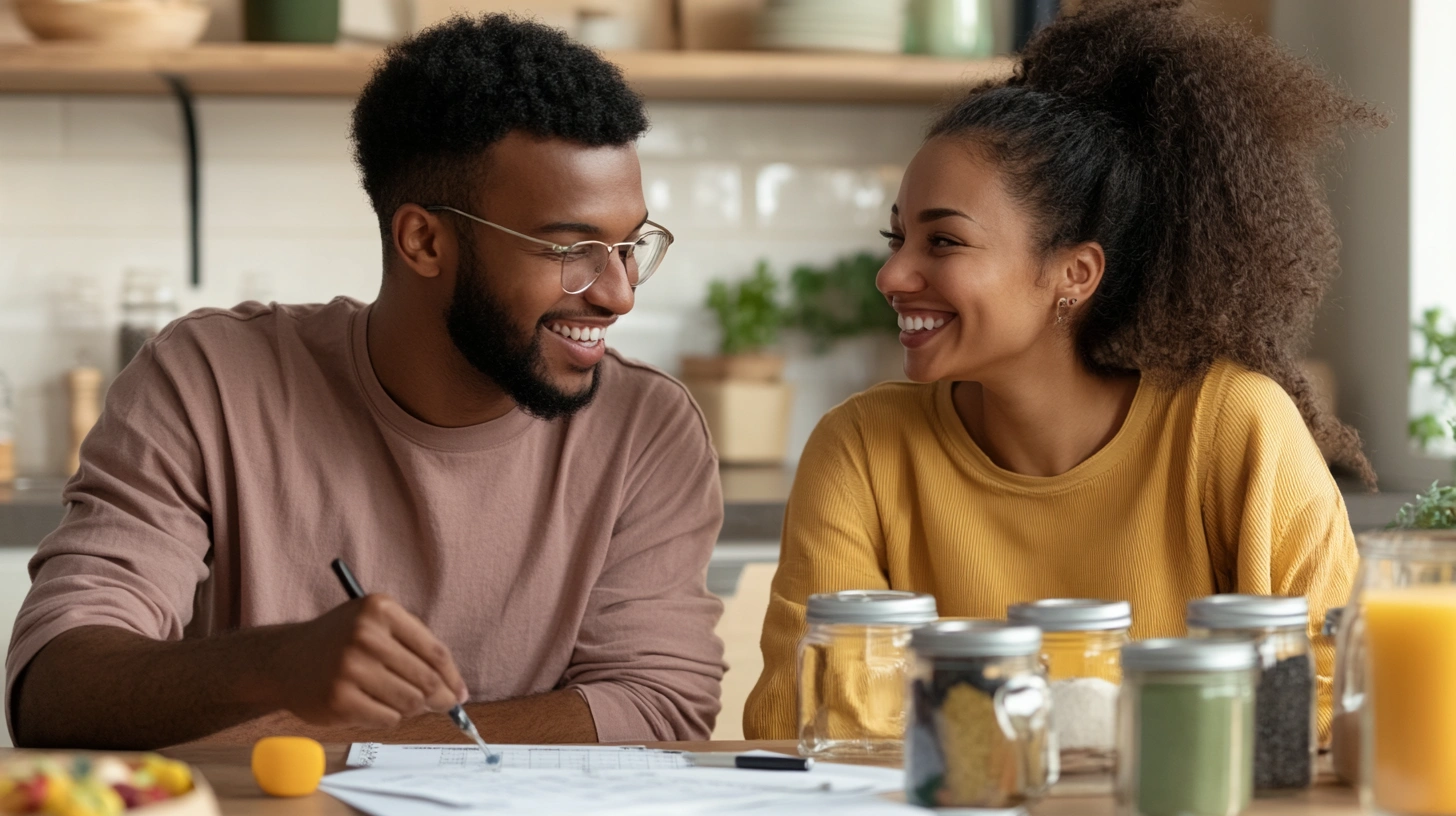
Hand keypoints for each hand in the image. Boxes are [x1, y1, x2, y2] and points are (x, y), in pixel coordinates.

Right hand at [272, 595, 468, 727]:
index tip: (460, 693)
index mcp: (380, 609)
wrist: (285, 658)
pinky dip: (389, 718)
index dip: (453, 677)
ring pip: (409, 702)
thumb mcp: (375, 625)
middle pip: (426, 680)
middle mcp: (365, 635)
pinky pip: (387, 719)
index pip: (434, 651)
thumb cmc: (341, 642)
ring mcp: (350, 668)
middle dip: (440, 699)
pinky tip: (375, 706)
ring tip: (401, 702)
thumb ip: (414, 648)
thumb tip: (455, 690)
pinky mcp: (339, 699)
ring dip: (412, 709)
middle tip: (443, 706)